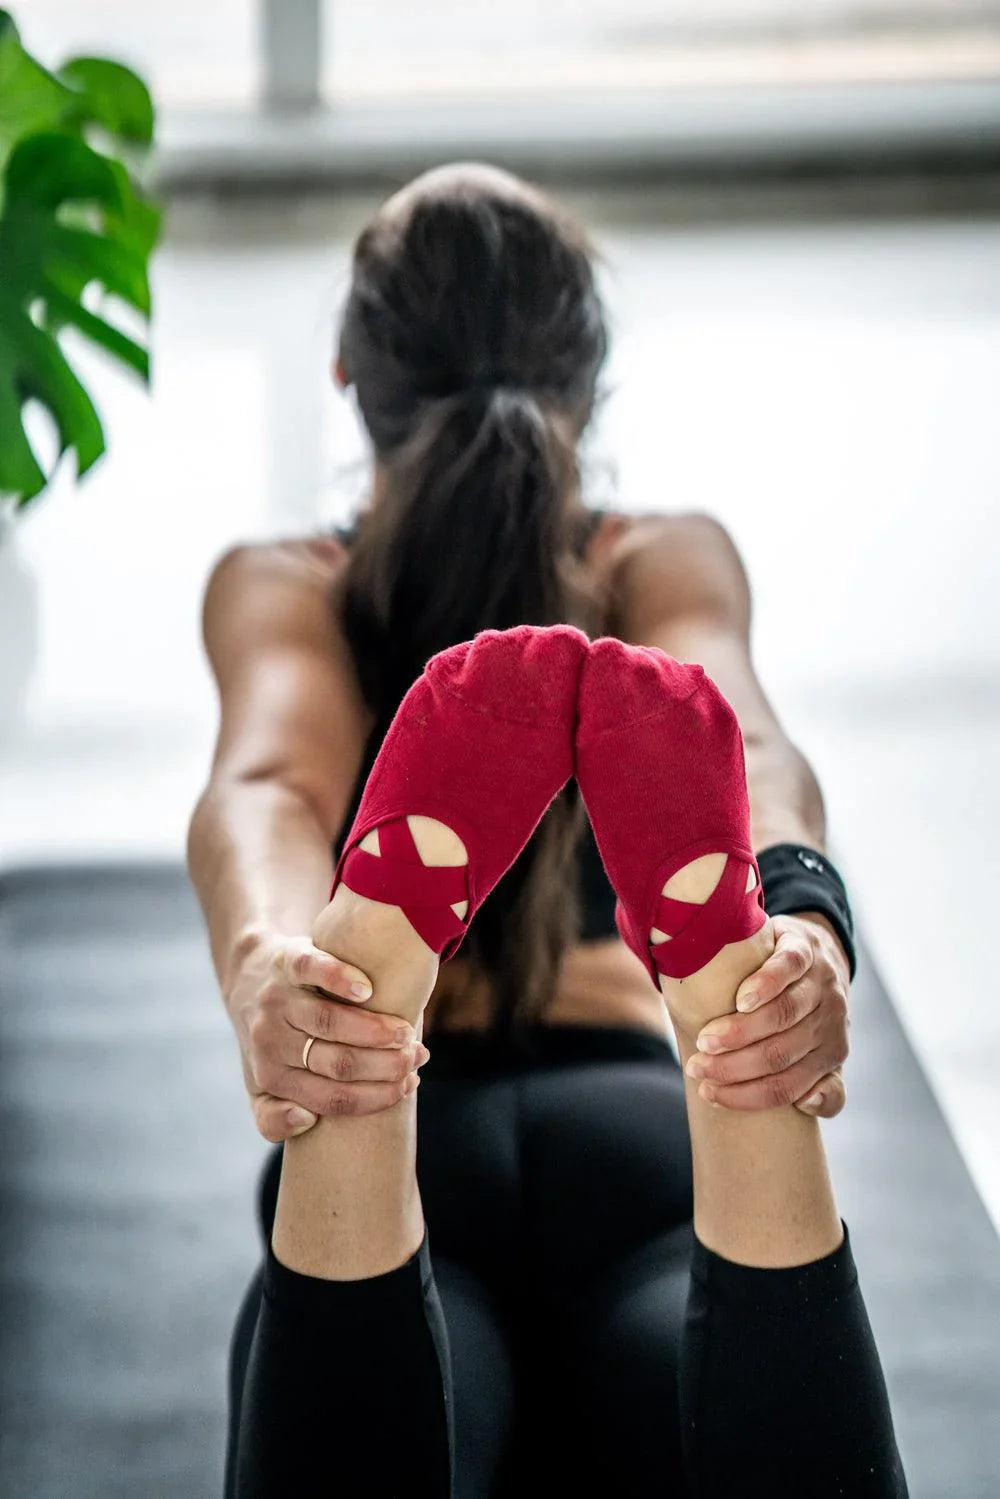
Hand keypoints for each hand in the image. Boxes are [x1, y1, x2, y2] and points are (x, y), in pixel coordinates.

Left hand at [226, 930, 427, 1142]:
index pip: (331, 1098)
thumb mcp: (262, 1088)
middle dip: (386, 1065)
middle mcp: (270, 1040)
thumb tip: (306, 1120)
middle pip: (337, 1062)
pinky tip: (367, 990)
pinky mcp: (286, 962)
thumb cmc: (273, 1040)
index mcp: (271, 1078)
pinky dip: (339, 979)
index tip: (408, 1084)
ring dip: (375, 1030)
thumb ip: (275, 1119)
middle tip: (415, 1057)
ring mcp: (277, 999)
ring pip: (328, 1021)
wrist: (249, 980)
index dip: (377, 1095)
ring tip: (406, 1032)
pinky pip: (310, 970)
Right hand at [685, 913, 849, 1116]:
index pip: (788, 1086)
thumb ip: (824, 1090)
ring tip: (705, 1040)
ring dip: (740, 1032)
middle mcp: (829, 1021)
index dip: (745, 1095)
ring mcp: (820, 983)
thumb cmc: (807, 1013)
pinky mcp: (805, 949)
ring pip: (783, 1015)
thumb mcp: (820, 1053)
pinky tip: (742, 1000)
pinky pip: (790, 967)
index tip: (708, 1093)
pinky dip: (766, 985)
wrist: (818, 953)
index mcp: (830, 1053)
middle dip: (732, 1066)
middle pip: (779, 1053)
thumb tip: (806, 1105)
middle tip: (696, 1067)